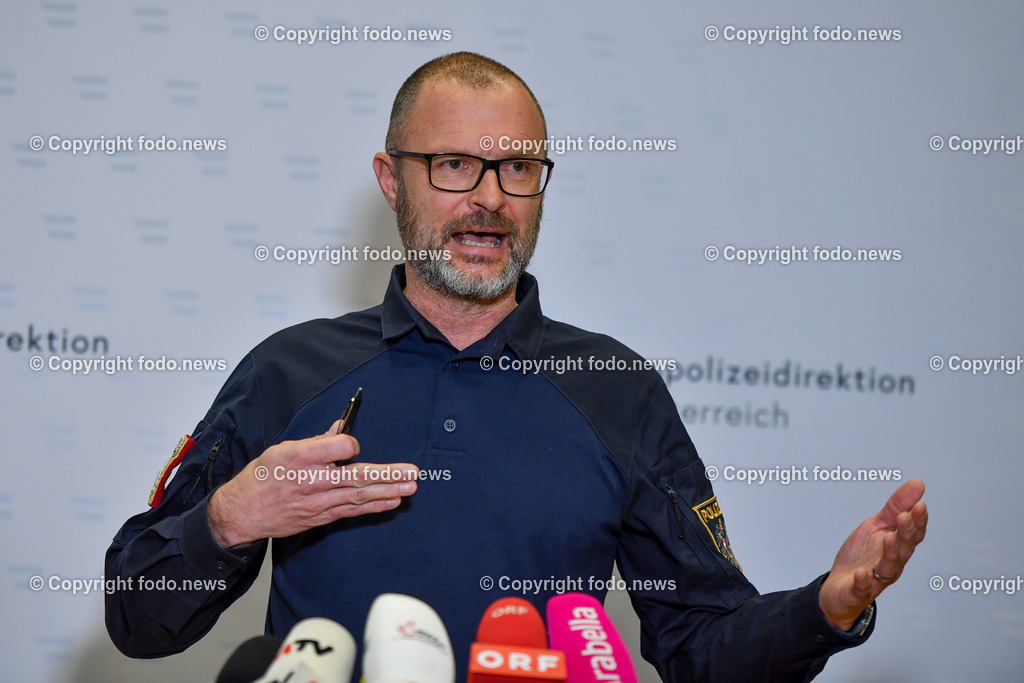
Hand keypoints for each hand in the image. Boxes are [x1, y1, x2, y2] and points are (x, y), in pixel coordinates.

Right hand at [207, 420, 418, 546]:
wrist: (242, 512)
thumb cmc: (262, 476)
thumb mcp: (283, 449)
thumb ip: (316, 441)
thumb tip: (342, 427)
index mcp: (300, 458)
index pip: (337, 447)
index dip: (350, 445)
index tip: (352, 445)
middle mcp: (311, 481)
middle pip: (356, 476)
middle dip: (388, 474)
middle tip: (412, 472)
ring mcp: (317, 502)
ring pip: (358, 496)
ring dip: (388, 491)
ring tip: (410, 486)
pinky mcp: (320, 517)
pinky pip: (351, 511)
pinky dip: (373, 507)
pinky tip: (392, 501)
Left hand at [818, 479, 927, 629]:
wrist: (840, 587)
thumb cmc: (862, 556)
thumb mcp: (876, 525)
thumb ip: (896, 507)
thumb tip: (918, 484)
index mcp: (897, 547)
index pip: (914, 535)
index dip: (918, 521)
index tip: (920, 505)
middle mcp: (892, 564)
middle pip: (904, 549)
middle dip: (906, 533)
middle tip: (905, 517)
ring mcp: (876, 579)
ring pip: (888, 567)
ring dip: (890, 553)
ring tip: (888, 538)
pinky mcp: (858, 591)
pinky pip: (863, 587)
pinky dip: (863, 581)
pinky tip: (862, 574)